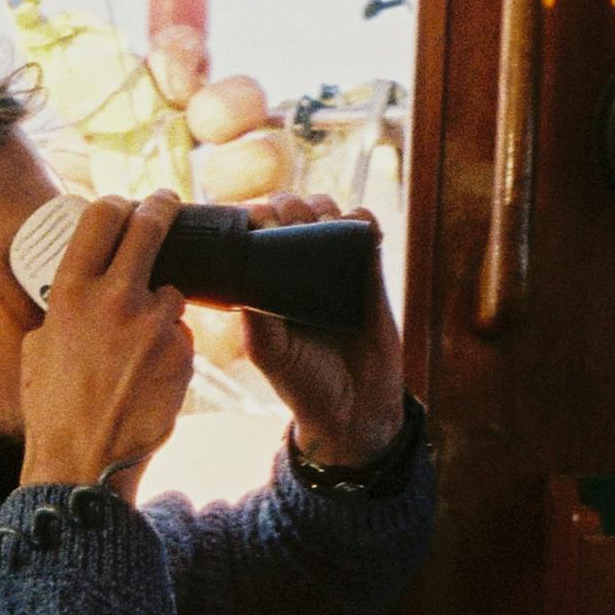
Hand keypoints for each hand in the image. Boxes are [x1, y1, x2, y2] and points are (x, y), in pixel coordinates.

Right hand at [21, 192, 195, 493]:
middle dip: (161, 208)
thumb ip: (63, 309)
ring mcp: (154, 323)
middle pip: (150, 226)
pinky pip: (181, 334)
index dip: (117, 204)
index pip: (101, 216)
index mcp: (71, 291)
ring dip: (160, 307)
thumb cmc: (53, 408)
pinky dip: (170, 347)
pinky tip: (148, 375)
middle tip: (167, 205)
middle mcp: (114, 298)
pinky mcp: (182, 352)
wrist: (84, 460)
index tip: (127, 205)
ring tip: (137, 348)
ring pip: (172, 292)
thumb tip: (78, 291)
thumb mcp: (39, 346)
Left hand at [233, 193, 406, 465]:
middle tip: (290, 225)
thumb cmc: (304, 383)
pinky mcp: (367, 271)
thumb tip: (246, 275)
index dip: (255, 216)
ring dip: (323, 208)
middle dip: (288, 206)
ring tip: (324, 228)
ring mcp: (332, 267)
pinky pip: (365, 229)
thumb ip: (256, 317)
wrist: (354, 407)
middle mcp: (295, 269)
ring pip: (326, 211)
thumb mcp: (269, 352)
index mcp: (264, 282)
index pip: (255, 231)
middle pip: (290, 210)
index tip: (257, 222)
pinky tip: (360, 232)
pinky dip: (363, 220)